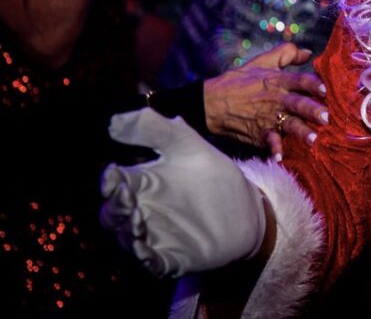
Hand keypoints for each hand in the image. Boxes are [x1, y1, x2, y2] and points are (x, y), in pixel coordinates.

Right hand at [100, 109, 265, 276]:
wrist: (247, 209)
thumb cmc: (214, 175)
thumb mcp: (189, 145)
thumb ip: (156, 129)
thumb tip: (113, 122)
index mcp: (143, 182)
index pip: (114, 182)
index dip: (109, 181)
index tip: (114, 176)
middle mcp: (142, 209)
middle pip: (112, 213)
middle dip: (114, 209)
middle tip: (127, 200)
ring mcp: (154, 235)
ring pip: (126, 239)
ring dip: (127, 232)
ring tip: (139, 219)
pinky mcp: (169, 257)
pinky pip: (150, 263)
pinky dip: (144, 258)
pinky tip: (146, 249)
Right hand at [203, 43, 327, 160]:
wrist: (212, 102)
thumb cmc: (240, 81)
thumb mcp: (262, 61)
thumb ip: (286, 54)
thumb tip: (309, 53)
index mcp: (279, 81)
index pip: (300, 81)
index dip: (312, 84)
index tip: (324, 90)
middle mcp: (277, 99)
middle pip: (298, 104)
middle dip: (311, 110)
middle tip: (325, 117)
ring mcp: (268, 118)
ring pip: (289, 124)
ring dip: (300, 131)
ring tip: (313, 139)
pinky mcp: (259, 133)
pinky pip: (269, 141)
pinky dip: (273, 149)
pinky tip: (279, 158)